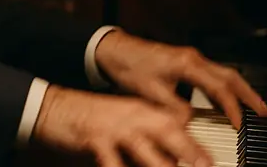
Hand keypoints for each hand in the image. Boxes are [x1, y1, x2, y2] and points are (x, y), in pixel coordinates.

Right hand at [34, 85, 213, 166]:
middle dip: (191, 153)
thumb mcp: (122, 122)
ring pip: (146, 151)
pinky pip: (113, 164)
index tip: (211, 161)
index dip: (196, 145)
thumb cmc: (91, 119)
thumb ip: (146, 140)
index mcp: (143, 110)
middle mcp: (133, 116)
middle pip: (169, 134)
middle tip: (207, 166)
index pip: (177, 126)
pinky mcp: (95, 139)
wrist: (54, 106)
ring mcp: (115, 128)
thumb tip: (171, 160)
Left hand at [95, 30, 266, 129]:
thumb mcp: (150, 92)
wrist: (113, 50)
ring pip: (224, 73)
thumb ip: (173, 108)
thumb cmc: (129, 66)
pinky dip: (225, 87)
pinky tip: (226, 98)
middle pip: (230, 76)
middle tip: (264, 111)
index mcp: (187, 64)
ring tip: (252, 106)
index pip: (220, 88)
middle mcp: (193, 58)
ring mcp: (190, 58)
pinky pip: (213, 74)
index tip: (239, 125)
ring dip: (239, 90)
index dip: (232, 108)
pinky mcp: (185, 62)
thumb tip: (190, 123)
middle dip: (249, 94)